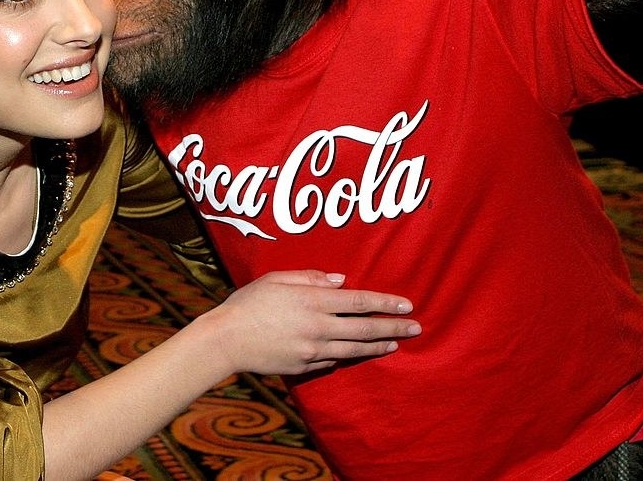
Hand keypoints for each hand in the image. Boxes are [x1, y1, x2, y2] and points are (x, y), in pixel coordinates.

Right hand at [205, 270, 420, 375]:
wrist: (226, 339)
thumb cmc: (248, 302)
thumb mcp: (276, 279)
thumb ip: (309, 277)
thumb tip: (339, 280)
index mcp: (312, 300)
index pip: (359, 301)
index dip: (385, 302)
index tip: (407, 304)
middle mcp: (318, 327)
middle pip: (365, 328)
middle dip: (393, 327)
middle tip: (416, 327)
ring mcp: (312, 350)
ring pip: (354, 349)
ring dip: (378, 346)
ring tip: (394, 343)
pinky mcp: (304, 366)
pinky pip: (332, 361)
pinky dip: (347, 356)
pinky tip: (355, 353)